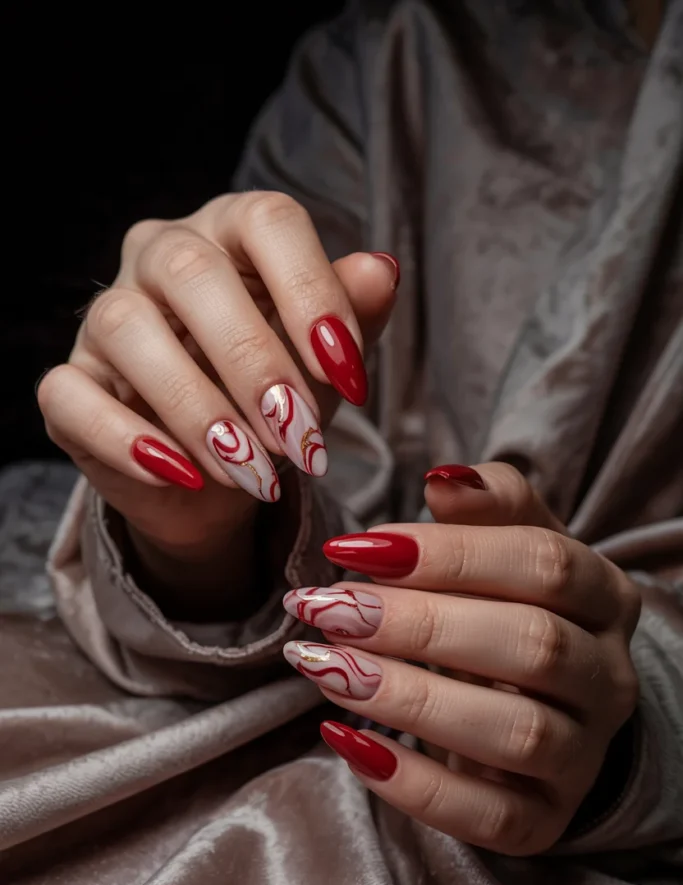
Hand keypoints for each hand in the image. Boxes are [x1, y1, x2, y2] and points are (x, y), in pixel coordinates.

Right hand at [37, 192, 397, 578]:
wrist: (222, 478)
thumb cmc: (277, 399)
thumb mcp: (324, 365)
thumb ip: (353, 318)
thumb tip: (381, 270)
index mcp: (232, 232)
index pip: (268, 222)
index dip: (313, 293)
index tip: (350, 376)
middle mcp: (161, 256)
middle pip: (194, 273)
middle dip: (255, 364)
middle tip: (300, 439)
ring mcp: (107, 317)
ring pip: (129, 329)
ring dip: (198, 409)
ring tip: (252, 470)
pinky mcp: (71, 383)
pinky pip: (73, 395)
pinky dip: (127, 441)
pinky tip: (182, 475)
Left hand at [282, 463, 640, 854]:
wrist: (543, 708)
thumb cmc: (509, 611)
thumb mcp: (511, 548)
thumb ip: (489, 506)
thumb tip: (443, 479)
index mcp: (605, 597)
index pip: (543, 564)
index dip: (448, 553)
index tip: (353, 548)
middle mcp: (610, 678)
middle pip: (533, 646)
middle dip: (418, 624)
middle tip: (326, 608)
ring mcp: (584, 756)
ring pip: (517, 733)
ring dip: (409, 698)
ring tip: (325, 666)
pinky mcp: (544, 821)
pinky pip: (490, 816)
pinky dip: (415, 785)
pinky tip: (347, 742)